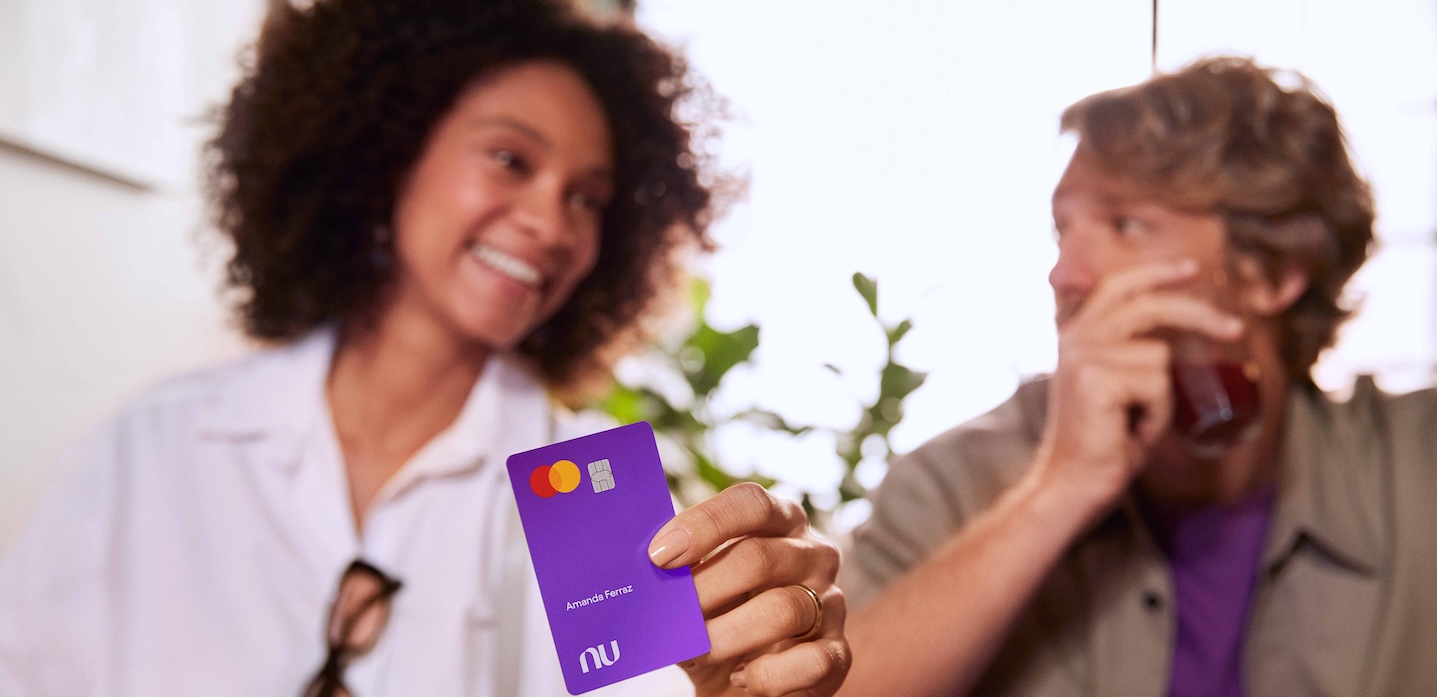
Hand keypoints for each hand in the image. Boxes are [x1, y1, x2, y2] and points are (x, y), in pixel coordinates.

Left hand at [649, 482, 848, 696]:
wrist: (746, 675)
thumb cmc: (720, 617)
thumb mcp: (701, 587)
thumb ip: (683, 571)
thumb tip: (645, 570)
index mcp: (779, 522)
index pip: (751, 503)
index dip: (705, 523)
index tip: (659, 554)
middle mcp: (812, 554)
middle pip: (759, 558)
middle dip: (704, 589)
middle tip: (668, 616)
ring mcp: (831, 602)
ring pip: (782, 609)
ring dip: (726, 635)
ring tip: (693, 653)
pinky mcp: (838, 653)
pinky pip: (810, 662)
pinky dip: (767, 674)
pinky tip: (740, 677)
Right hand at [1038, 259, 1242, 515]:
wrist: (1070, 484)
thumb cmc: (1100, 442)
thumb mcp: (1113, 386)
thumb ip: (1128, 354)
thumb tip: (1173, 339)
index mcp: (1076, 334)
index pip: (1117, 286)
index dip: (1156, 273)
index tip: (1192, 270)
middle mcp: (1076, 339)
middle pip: (1147, 305)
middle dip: (1197, 314)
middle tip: (1236, 330)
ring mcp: (1084, 356)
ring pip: (1159, 357)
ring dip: (1162, 398)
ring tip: (1136, 423)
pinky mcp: (1098, 380)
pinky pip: (1157, 387)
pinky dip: (1157, 416)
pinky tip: (1132, 432)